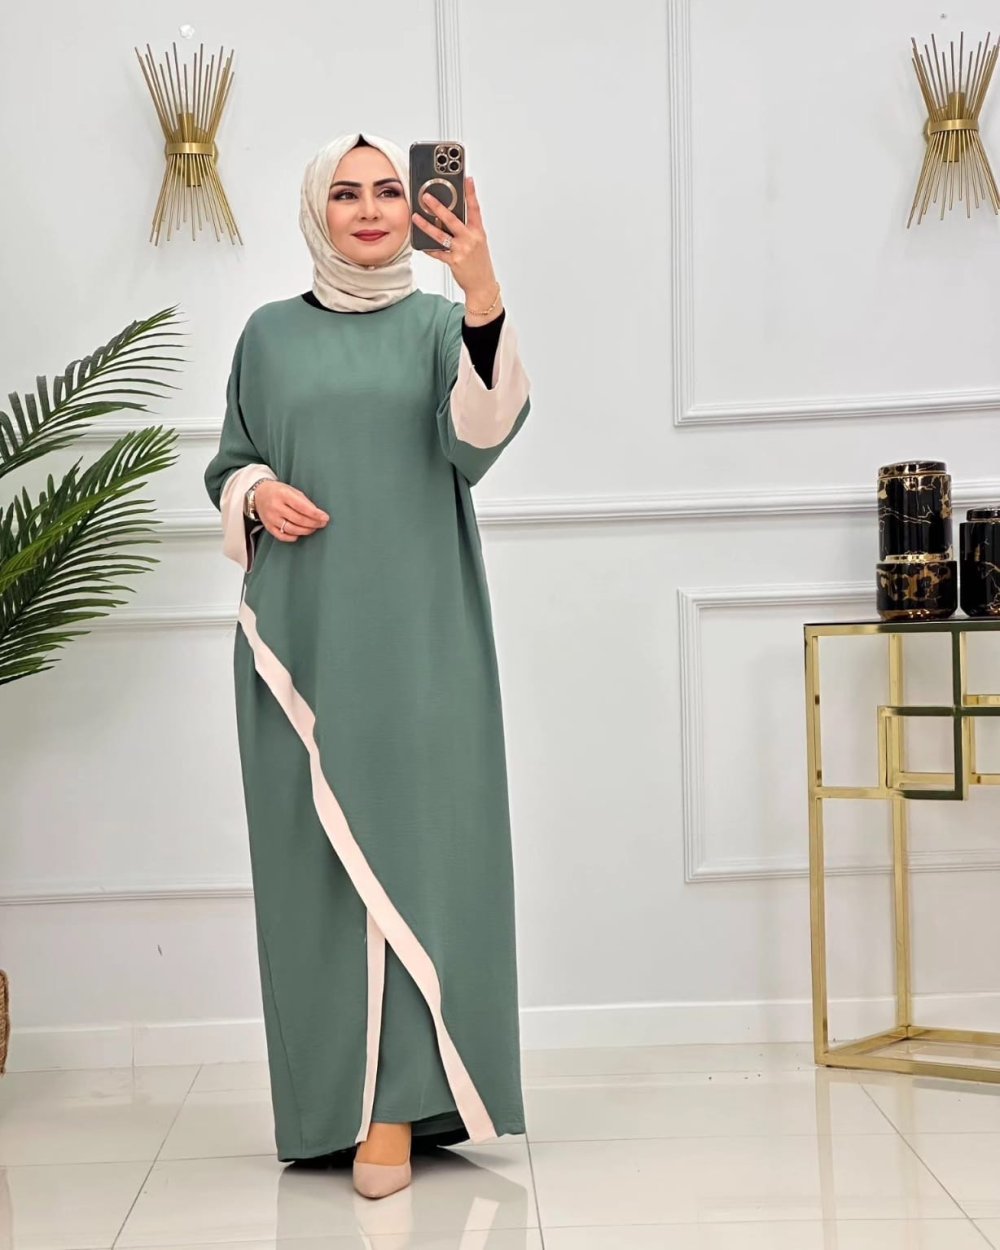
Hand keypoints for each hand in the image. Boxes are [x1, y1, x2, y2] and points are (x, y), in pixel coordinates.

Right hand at [254, 481, 328, 542]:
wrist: (259, 494)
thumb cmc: (279, 491)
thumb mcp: (292, 490)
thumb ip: (304, 501)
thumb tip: (318, 514)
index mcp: (283, 494)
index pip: (302, 507)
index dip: (315, 514)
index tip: (325, 517)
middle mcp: (275, 507)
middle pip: (299, 520)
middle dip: (314, 523)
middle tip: (322, 523)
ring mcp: (271, 518)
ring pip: (292, 529)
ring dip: (306, 531)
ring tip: (314, 528)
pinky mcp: (268, 526)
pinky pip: (282, 536)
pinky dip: (293, 537)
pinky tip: (300, 533)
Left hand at [411, 176, 498, 303]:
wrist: (482, 285)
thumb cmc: (480, 264)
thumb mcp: (478, 243)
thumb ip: (467, 230)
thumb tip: (450, 219)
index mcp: (478, 232)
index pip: (475, 209)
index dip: (471, 193)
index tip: (468, 180)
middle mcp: (470, 239)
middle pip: (452, 219)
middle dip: (438, 206)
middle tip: (427, 197)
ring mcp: (461, 250)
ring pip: (440, 235)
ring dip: (426, 225)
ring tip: (416, 217)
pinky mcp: (453, 261)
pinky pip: (437, 252)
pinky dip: (429, 248)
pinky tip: (421, 243)